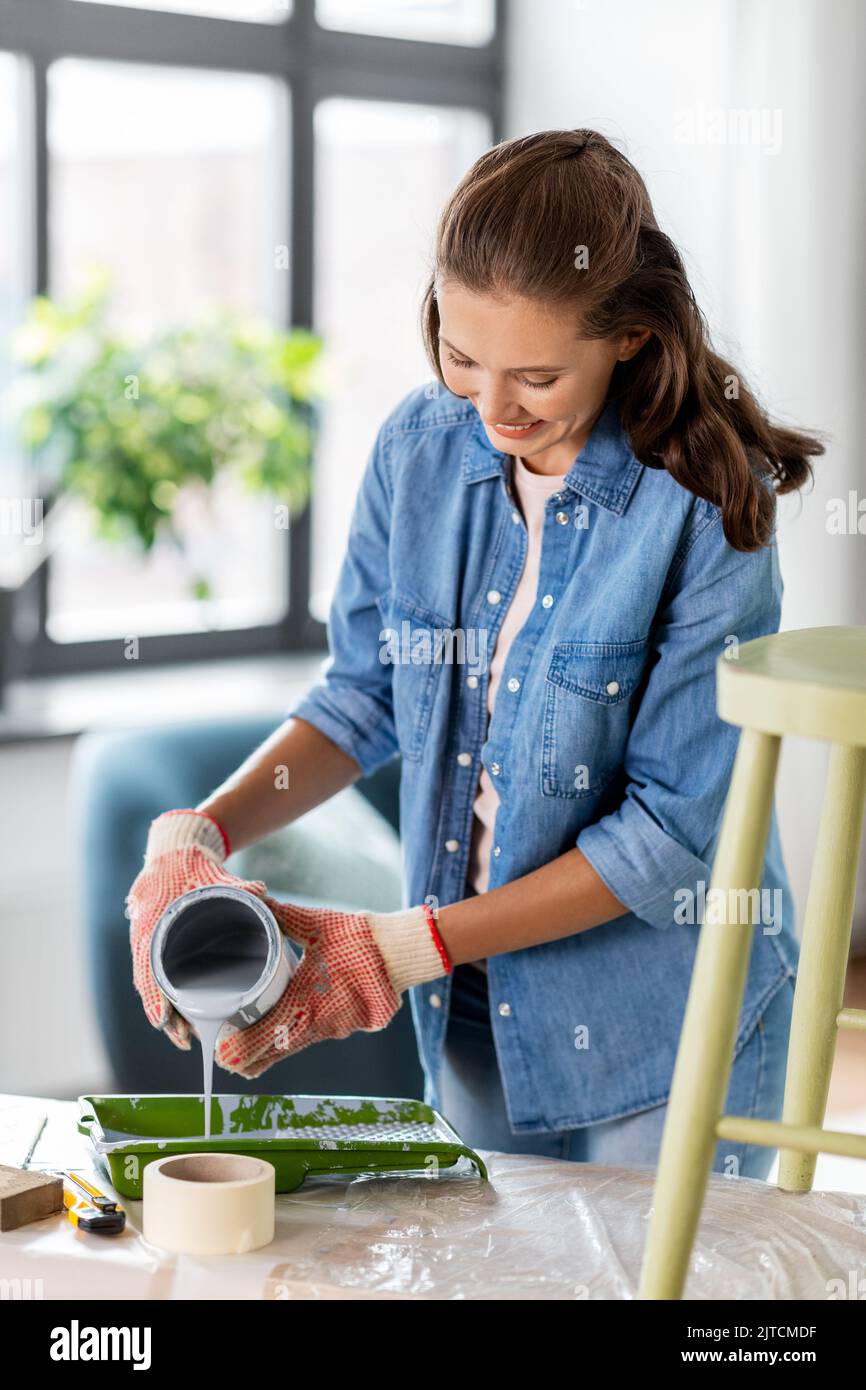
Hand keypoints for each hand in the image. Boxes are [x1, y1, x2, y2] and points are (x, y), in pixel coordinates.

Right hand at [126, 809, 268, 1050]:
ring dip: (168, 1013)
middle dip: (166, 1016)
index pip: (148, 967)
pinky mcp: (160, 948)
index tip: (162, 1020)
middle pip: (151, 987)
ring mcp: (151, 944)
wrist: (174, 852)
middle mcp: (147, 938)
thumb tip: (262, 892)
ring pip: (154, 987)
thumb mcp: (211, 872)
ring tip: (188, 1038)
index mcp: (153, 922)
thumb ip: (238, 885)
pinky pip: (159, 979)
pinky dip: (169, 1000)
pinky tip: (184, 1019)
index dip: (155, 996)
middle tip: (186, 1040)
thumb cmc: (192, 864)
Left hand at [214, 896, 450, 1079]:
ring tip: (240, 1053)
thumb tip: (256, 900)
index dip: (241, 1049)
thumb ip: (283, 916)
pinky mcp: (342, 1027)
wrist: (399, 953)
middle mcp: (319, 1021)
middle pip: (274, 1053)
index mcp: (308, 997)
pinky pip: (309, 1040)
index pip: (267, 1034)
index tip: (220, 1053)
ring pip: (291, 1050)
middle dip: (247, 1057)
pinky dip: (289, 1042)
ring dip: (267, 1051)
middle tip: (222, 1055)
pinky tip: (274, 1038)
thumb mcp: (317, 923)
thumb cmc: (357, 937)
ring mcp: (333, 1029)